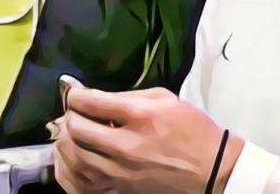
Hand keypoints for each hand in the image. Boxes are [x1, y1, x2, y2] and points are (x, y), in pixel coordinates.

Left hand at [54, 87, 244, 193]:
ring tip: (72, 132)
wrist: (211, 168)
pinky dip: (72, 166)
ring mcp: (121, 171)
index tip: (75, 94)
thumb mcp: (166, 99)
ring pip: (75, 155)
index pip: (91, 102)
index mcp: (140, 115)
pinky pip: (82, 179)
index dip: (76, 95)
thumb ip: (130, 95)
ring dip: (68, 140)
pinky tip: (75, 156)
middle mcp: (126, 144)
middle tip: (73, 112)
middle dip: (69, 116)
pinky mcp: (120, 188)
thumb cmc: (193, 129)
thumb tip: (98, 97)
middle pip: (77, 129)